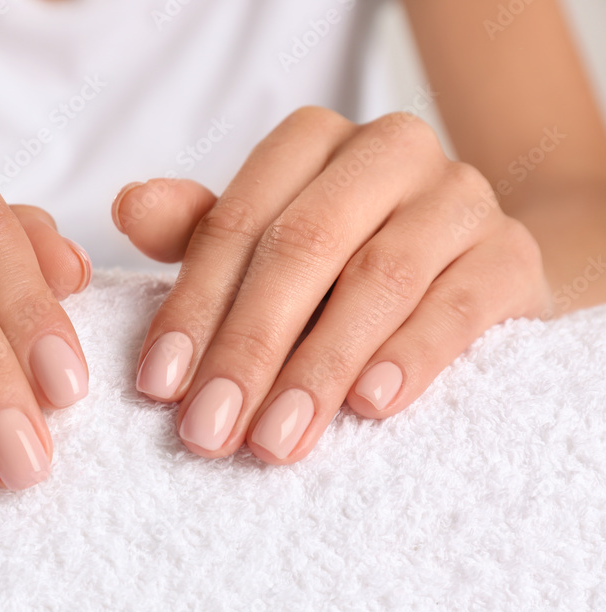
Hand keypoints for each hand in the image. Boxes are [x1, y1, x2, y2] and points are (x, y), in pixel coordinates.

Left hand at [113, 106, 550, 462]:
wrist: (468, 263)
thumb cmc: (344, 259)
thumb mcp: (267, 241)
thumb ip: (201, 228)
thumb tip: (128, 206)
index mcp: (313, 142)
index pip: (238, 222)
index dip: (193, 307)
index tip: (158, 388)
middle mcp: (387, 151)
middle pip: (303, 247)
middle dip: (248, 347)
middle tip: (208, 431)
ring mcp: (458, 197)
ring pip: (378, 280)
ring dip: (318, 367)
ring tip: (275, 439)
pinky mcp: (511, 254)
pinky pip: (461, 305)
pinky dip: (411, 356)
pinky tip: (370, 405)